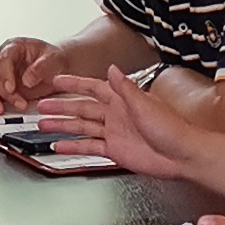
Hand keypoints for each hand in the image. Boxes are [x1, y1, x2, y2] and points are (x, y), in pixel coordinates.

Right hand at [0, 37, 56, 109]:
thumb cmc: (52, 61)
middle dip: (4, 92)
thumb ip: (41, 67)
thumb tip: (27, 80)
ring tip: (0, 110)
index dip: (5, 74)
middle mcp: (1, 60)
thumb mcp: (53, 59)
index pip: (3, 58)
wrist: (54, 71)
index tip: (11, 88)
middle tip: (20, 103)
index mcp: (14, 47)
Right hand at [35, 69, 195, 178]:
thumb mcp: (145, 104)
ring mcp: (114, 132)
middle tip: (41, 106)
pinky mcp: (115, 150)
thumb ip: (125, 88)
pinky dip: (74, 147)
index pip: (92, 88)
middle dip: (61, 106)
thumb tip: (111, 69)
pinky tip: (60, 146)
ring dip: (63, 126)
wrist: (182, 155)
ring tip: (44, 125)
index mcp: (122, 99)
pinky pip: (90, 146)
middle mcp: (115, 114)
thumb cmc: (171, 129)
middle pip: (82, 108)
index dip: (74, 84)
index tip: (55, 81)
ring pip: (82, 127)